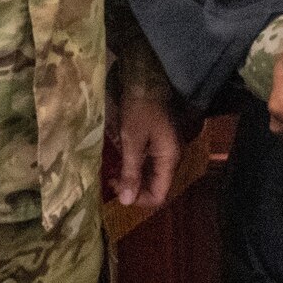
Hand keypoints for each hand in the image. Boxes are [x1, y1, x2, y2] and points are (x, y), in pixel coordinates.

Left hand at [112, 81, 180, 207]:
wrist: (147, 79)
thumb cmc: (139, 109)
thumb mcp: (132, 141)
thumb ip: (131, 172)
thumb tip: (126, 202)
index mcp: (169, 159)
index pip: (159, 195)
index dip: (138, 200)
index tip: (116, 191)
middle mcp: (172, 158)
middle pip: (156, 187)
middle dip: (133, 189)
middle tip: (110, 181)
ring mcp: (166, 150)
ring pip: (151, 176)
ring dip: (133, 179)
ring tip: (112, 173)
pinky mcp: (159, 143)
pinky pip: (149, 164)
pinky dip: (135, 167)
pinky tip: (120, 162)